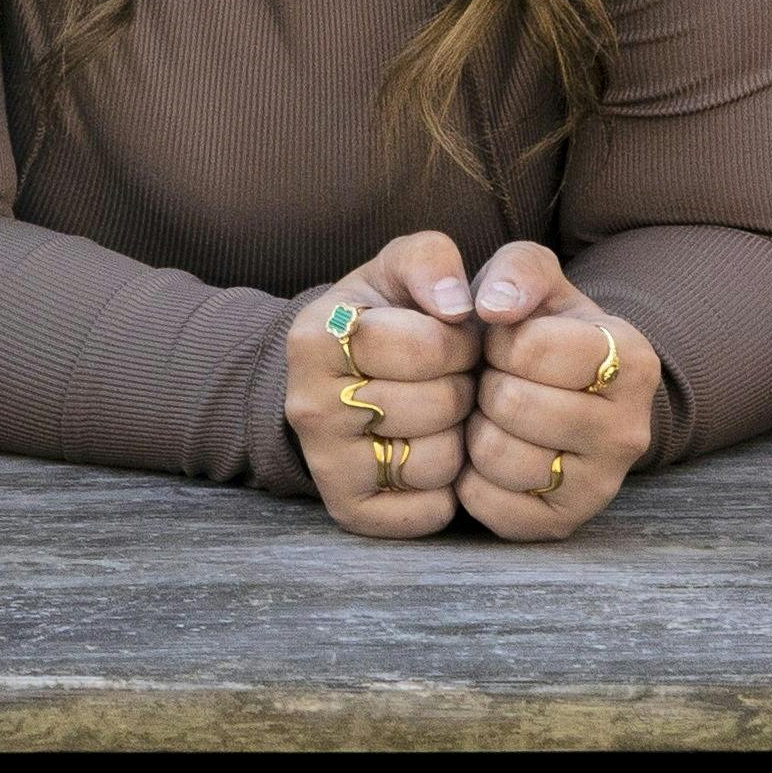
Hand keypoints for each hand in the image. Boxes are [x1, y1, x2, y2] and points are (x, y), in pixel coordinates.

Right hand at [287, 236, 481, 537]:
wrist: (338, 378)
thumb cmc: (384, 314)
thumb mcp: (398, 266)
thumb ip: (430, 260)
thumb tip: (458, 306)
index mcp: (316, 337)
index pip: (428, 346)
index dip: (460, 341)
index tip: (452, 337)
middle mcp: (309, 405)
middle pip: (438, 406)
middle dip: (462, 387)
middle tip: (450, 379)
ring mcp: (325, 464)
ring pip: (439, 462)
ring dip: (459, 438)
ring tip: (442, 416)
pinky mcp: (348, 510)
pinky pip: (431, 512)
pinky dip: (448, 489)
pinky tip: (431, 454)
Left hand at [453, 240, 652, 541]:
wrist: (554, 394)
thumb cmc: (536, 329)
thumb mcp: (533, 278)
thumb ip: (516, 268)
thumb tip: (492, 305)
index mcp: (633, 360)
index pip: (532, 347)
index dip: (501, 339)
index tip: (508, 343)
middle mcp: (630, 429)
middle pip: (512, 404)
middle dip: (486, 384)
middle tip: (495, 381)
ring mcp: (602, 485)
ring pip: (497, 457)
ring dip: (476, 429)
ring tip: (492, 415)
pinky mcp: (563, 524)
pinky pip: (487, 504)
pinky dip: (470, 477)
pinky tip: (486, 455)